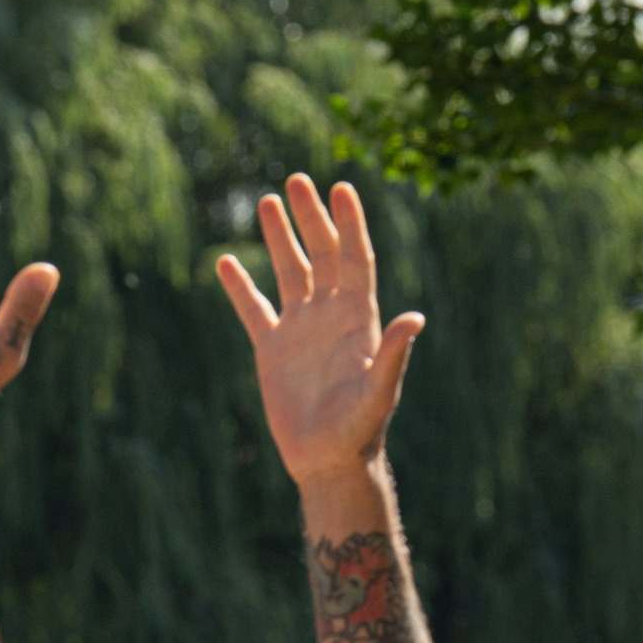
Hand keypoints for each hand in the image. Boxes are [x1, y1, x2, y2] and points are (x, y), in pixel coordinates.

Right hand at [217, 175, 424, 489]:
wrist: (328, 462)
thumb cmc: (360, 430)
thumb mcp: (380, 392)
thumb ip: (395, 354)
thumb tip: (416, 318)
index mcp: (360, 318)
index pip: (356, 258)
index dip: (349, 224)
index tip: (341, 189)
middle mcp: (331, 315)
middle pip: (322, 253)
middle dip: (311, 217)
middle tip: (297, 180)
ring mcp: (300, 330)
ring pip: (290, 272)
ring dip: (280, 237)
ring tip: (267, 201)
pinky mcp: (273, 350)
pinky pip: (254, 310)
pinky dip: (240, 287)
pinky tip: (225, 261)